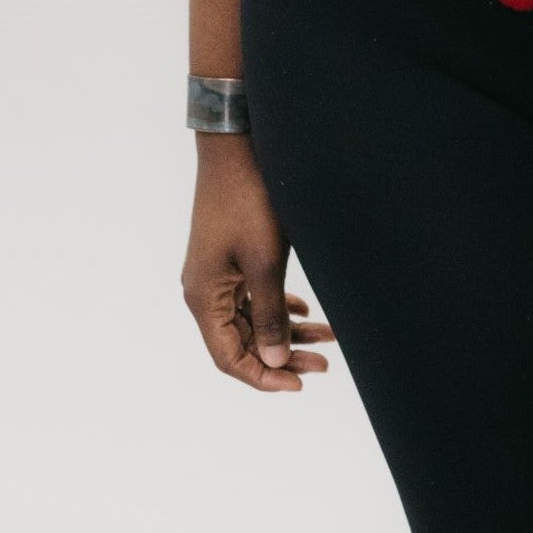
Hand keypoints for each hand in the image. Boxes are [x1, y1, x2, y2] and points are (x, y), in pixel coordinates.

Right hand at [181, 137, 334, 391]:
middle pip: (242, 341)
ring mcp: (216, 274)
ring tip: (328, 338)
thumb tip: (275, 360)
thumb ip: (270, 314)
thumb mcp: (265, 261)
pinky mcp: (229, 258)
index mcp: (204, 299)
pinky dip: (278, 306)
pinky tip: (306, 308)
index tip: (299, 383)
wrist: (235, 148)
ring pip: (251, 318)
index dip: (263, 376)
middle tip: (324, 363)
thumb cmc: (249, 201)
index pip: (230, 358)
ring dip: (287, 330)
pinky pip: (252, 296)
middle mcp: (204, 292)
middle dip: (283, 355)